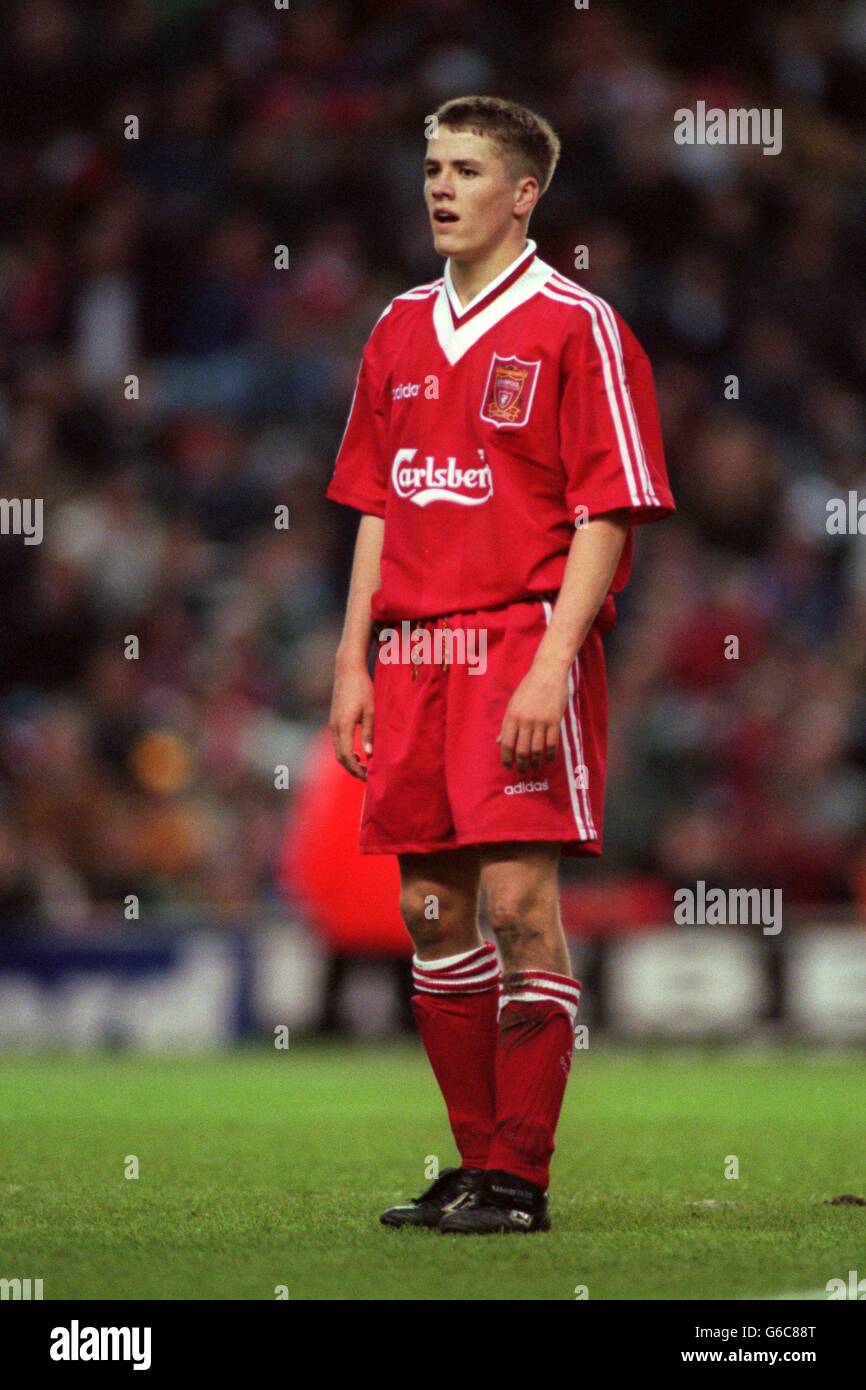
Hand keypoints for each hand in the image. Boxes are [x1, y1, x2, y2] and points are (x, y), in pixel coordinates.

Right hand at [329, 662, 374, 779]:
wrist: (348, 670)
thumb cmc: (362, 688)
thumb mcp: (371, 711)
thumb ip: (368, 733)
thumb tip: (369, 755)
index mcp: (343, 726)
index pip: (348, 756)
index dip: (357, 769)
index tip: (368, 777)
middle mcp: (334, 727)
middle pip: (340, 757)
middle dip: (352, 769)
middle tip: (367, 777)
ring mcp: (332, 724)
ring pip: (337, 750)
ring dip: (349, 761)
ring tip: (363, 768)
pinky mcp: (334, 720)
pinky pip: (337, 742)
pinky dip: (346, 752)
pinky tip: (358, 753)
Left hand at [497, 659, 569, 771]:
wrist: (547, 673)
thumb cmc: (528, 687)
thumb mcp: (512, 704)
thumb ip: (506, 724)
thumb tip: (499, 741)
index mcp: (512, 716)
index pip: (507, 743)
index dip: (506, 758)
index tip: (507, 767)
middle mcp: (525, 721)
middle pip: (522, 750)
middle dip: (521, 764)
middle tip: (522, 771)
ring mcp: (540, 721)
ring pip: (537, 749)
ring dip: (536, 762)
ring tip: (535, 768)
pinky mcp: (554, 720)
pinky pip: (552, 743)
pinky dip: (550, 754)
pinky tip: (549, 760)